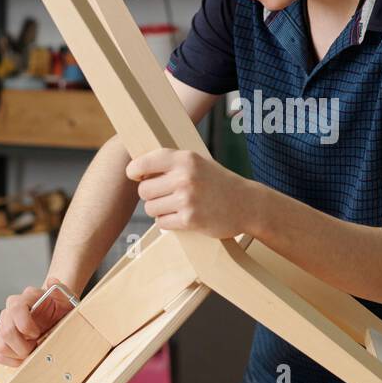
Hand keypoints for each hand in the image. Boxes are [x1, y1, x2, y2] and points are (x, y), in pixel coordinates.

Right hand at [0, 280, 75, 366]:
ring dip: (19, 354)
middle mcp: (10, 310)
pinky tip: (26, 356)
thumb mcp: (67, 300)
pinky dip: (13, 361)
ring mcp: (3, 325)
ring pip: (1, 346)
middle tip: (36, 346)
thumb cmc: (60, 309)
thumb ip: (62, 290)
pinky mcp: (1, 340)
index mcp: (25, 298)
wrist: (56, 317)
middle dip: (23, 345)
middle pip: (5, 331)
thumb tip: (52, 281)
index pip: (15, 309)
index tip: (37, 333)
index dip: (25, 325)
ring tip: (33, 350)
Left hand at [125, 148, 253, 237]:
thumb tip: (135, 169)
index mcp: (185, 159)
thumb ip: (171, 164)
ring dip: (159, 210)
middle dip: (151, 195)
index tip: (135, 175)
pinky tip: (183, 217)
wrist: (247, 204)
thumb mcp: (198, 163)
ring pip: (150, 208)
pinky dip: (168, 222)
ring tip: (176, 207)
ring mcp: (187, 199)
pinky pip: (162, 223)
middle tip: (166, 196)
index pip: (144, 163)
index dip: (134, 170)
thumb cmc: (218, 183)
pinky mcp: (189, 219)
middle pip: (143, 190)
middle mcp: (184, 177)